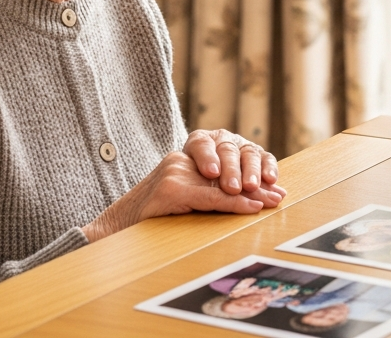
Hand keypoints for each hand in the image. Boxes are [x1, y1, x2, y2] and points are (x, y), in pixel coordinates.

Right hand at [82, 151, 283, 241]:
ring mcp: (175, 172)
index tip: (273, 187)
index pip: (224, 165)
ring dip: (252, 194)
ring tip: (272, 201)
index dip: (250, 175)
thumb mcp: (180, 201)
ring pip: (222, 184)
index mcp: (183, 160)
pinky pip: (211, 197)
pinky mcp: (171, 189)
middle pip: (228, 171)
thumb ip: (204, 194)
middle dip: (257, 184)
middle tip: (279, 196)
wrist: (111, 229)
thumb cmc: (147, 220)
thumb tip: (243, 200)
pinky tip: (252, 207)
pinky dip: (235, 204)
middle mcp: (180, 160)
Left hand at [183, 129, 283, 195]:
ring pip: (248, 154)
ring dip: (251, 171)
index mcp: (199, 140)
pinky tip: (271, 179)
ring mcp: (241, 145)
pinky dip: (269, 168)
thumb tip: (178, 193)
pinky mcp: (258, 155)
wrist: (202, 178)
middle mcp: (222, 139)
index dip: (207, 158)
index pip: (202, 145)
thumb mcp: (180, 178)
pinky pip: (266, 158)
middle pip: (227, 151)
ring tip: (251, 187)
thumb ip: (181, 180)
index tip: (211, 173)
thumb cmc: (187, 182)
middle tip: (233, 187)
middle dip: (231, 170)